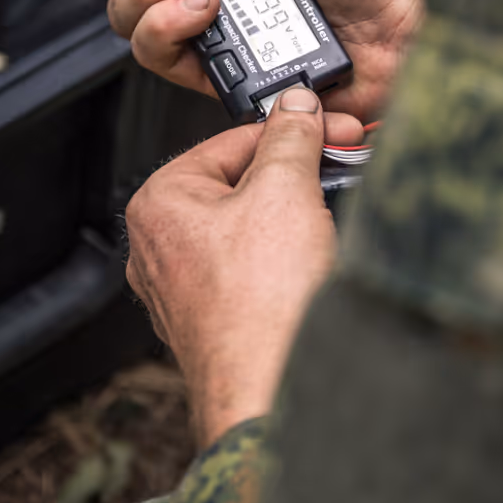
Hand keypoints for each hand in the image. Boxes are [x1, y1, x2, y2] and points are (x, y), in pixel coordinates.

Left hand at [125, 84, 340, 448]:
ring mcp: (184, 291)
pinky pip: (255, 272)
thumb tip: (294, 107)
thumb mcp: (285, 192)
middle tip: (344, 166)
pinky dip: (289, 260)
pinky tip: (318, 264)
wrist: (272, 394)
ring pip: (251, 230)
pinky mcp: (215, 323)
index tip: (334, 127)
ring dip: (298, 218)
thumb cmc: (261, 306)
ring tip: (335, 218)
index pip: (232, 141)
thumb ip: (290, 139)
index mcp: (159, 203)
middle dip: (298, 176)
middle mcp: (160, 247)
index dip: (292, 130)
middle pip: (242, 185)